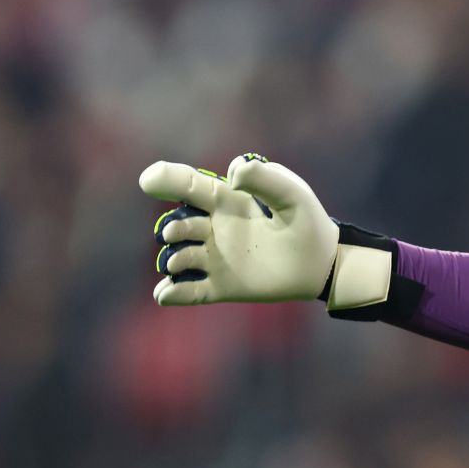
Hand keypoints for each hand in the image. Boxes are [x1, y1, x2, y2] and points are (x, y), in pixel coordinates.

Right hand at [139, 153, 339, 305]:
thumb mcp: (291, 193)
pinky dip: (173, 294)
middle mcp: (215, 229)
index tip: (148, 181)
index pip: (189, 186)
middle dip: (172, 229)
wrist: (321, 263)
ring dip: (172, 260)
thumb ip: (265, 177)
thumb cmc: (306, 221)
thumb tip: (232, 172)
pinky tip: (165, 295)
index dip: (166, 179)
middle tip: (179, 233)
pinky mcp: (222, 286)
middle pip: (178, 225)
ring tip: (178, 264)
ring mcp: (216, 259)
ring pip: (178, 259)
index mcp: (226, 201)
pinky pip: (190, 292)